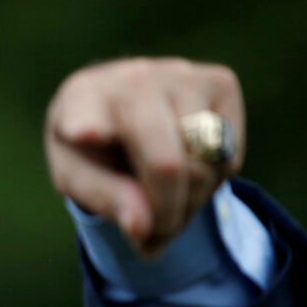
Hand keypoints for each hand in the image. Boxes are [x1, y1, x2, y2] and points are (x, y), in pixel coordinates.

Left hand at [44, 57, 245, 253]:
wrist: (117, 107)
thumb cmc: (90, 150)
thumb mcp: (78, 179)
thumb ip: (105, 200)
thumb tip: (142, 226)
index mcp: (82, 100)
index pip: (89, 117)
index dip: (90, 128)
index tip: (83, 134)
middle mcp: (133, 78)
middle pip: (166, 164)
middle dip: (166, 213)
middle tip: (152, 232)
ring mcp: (181, 74)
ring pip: (206, 165)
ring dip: (191, 198)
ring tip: (163, 191)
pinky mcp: (220, 81)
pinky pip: (229, 156)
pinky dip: (214, 177)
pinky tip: (188, 162)